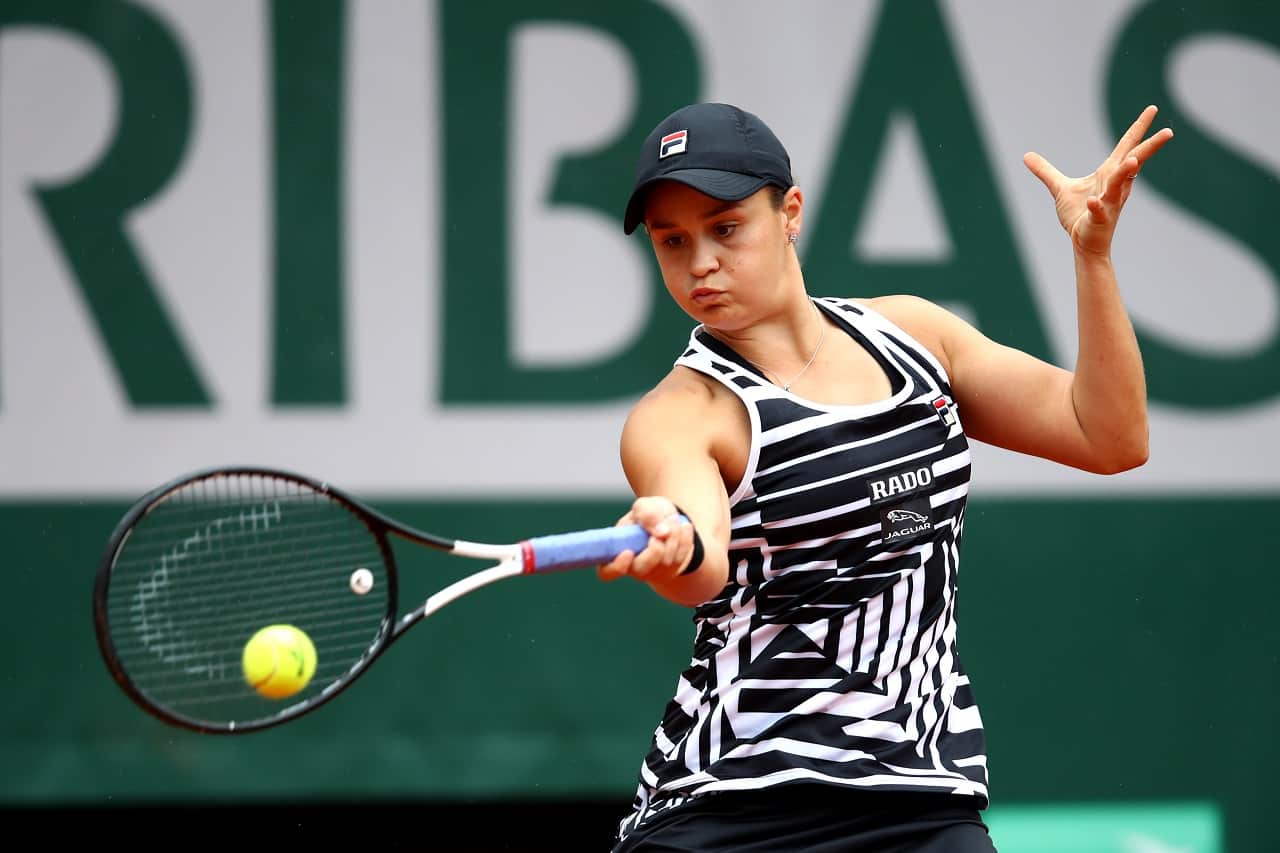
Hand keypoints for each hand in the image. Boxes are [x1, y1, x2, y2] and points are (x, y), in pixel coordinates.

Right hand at [597, 496, 695, 583]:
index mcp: (615, 552)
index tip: (628, 552)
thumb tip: (661, 533)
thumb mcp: (645, 506)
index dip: (616, 567)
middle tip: (662, 529)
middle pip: (642, 570)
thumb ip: (647, 514)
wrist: (667, 519)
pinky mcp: (671, 571)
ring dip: (673, 537)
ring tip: (673, 519)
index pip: (607, 572)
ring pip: (664, 562)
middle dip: (655, 548)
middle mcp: (632, 567)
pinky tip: (685, 526)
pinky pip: (681, 558)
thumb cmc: (648, 514)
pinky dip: (685, 539)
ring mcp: (652, 572)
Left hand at [1023, 104, 1172, 256]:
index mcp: (1109, 173)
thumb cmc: (1079, 214)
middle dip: (1150, 147)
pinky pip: (1099, 211)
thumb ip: (1046, 171)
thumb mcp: (1060, 188)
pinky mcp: (1099, 220)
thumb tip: (1027, 156)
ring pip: (1119, 185)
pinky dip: (1096, 206)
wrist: (1084, 241)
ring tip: (1132, 160)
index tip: (1153, 108)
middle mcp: (1114, 185)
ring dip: (1126, 173)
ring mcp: (1109, 202)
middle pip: (1134, 162)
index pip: (1127, 146)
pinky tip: (1093, 201)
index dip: (1139, 127)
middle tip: (1169, 132)